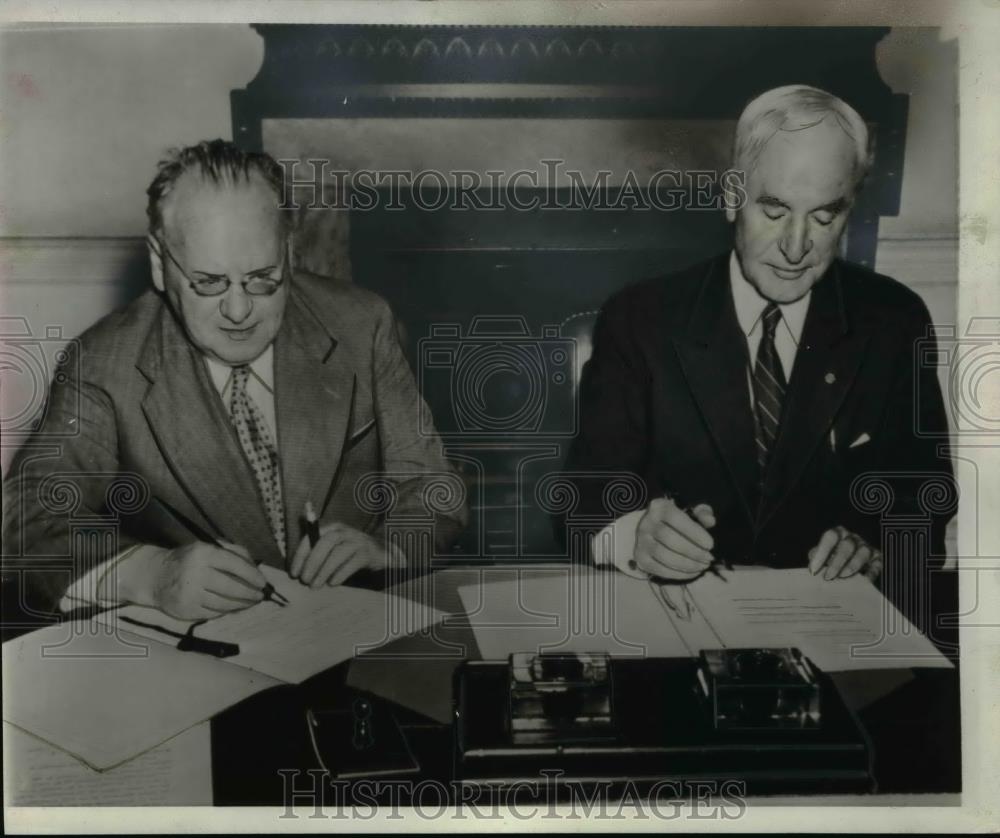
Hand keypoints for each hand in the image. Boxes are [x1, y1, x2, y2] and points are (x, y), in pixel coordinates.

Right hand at [142, 541, 265, 619]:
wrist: (155, 576)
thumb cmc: (188, 560)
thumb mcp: (208, 547)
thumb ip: (233, 553)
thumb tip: (255, 570)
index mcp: (203, 553)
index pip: (234, 564)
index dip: (252, 575)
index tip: (263, 582)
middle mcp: (196, 573)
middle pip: (231, 587)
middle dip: (250, 593)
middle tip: (260, 596)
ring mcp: (190, 594)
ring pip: (224, 604)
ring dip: (242, 605)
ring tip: (250, 602)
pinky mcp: (187, 610)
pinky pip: (214, 613)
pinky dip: (227, 611)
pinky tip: (234, 607)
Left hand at [290, 523, 399, 588]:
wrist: (380, 555)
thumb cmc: (350, 554)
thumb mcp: (333, 549)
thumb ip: (318, 555)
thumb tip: (298, 571)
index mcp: (331, 529)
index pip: (311, 537)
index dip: (300, 555)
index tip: (294, 573)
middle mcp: (344, 531)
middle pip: (325, 542)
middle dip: (312, 562)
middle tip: (304, 580)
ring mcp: (357, 541)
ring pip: (338, 553)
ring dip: (324, 570)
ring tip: (315, 585)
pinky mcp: (367, 553)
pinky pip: (352, 563)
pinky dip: (340, 574)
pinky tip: (333, 583)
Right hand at [632, 497, 715, 580]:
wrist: (650, 530)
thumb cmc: (676, 521)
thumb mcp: (690, 512)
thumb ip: (702, 514)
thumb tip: (710, 521)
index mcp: (659, 508)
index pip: (676, 519)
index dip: (695, 533)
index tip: (710, 545)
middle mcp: (647, 524)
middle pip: (670, 540)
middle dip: (693, 552)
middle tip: (708, 558)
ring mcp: (641, 542)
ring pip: (664, 556)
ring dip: (687, 564)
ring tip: (703, 566)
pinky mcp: (640, 559)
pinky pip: (659, 570)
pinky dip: (679, 574)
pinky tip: (693, 572)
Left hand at [808, 525, 882, 580]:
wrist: (850, 563)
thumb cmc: (832, 558)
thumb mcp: (822, 555)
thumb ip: (816, 558)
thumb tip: (812, 568)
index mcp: (838, 533)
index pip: (831, 537)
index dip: (822, 552)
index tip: (813, 570)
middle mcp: (853, 538)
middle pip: (847, 545)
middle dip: (837, 563)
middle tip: (828, 577)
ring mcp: (867, 547)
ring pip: (863, 552)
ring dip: (852, 566)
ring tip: (842, 577)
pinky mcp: (877, 559)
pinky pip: (876, 565)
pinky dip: (871, 573)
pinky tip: (863, 581)